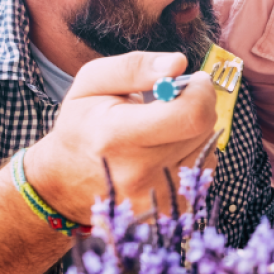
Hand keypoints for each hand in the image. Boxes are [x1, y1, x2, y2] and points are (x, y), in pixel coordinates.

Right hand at [26, 51, 217, 222]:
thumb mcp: (92, 82)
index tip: (193, 80)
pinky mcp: (171, 209)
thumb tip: (178, 63)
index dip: (200, 91)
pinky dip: (192, 153)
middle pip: (203, 128)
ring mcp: (156, 196)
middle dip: (197, 105)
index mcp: (117, 136)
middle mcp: (139, 173)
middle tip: (174, 101)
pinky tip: (166, 150)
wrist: (66, 183)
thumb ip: (135, 67)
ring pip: (207, 146)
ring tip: (163, 129)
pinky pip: (203, 168)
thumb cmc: (82, 125)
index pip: (190, 115)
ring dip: (194, 130)